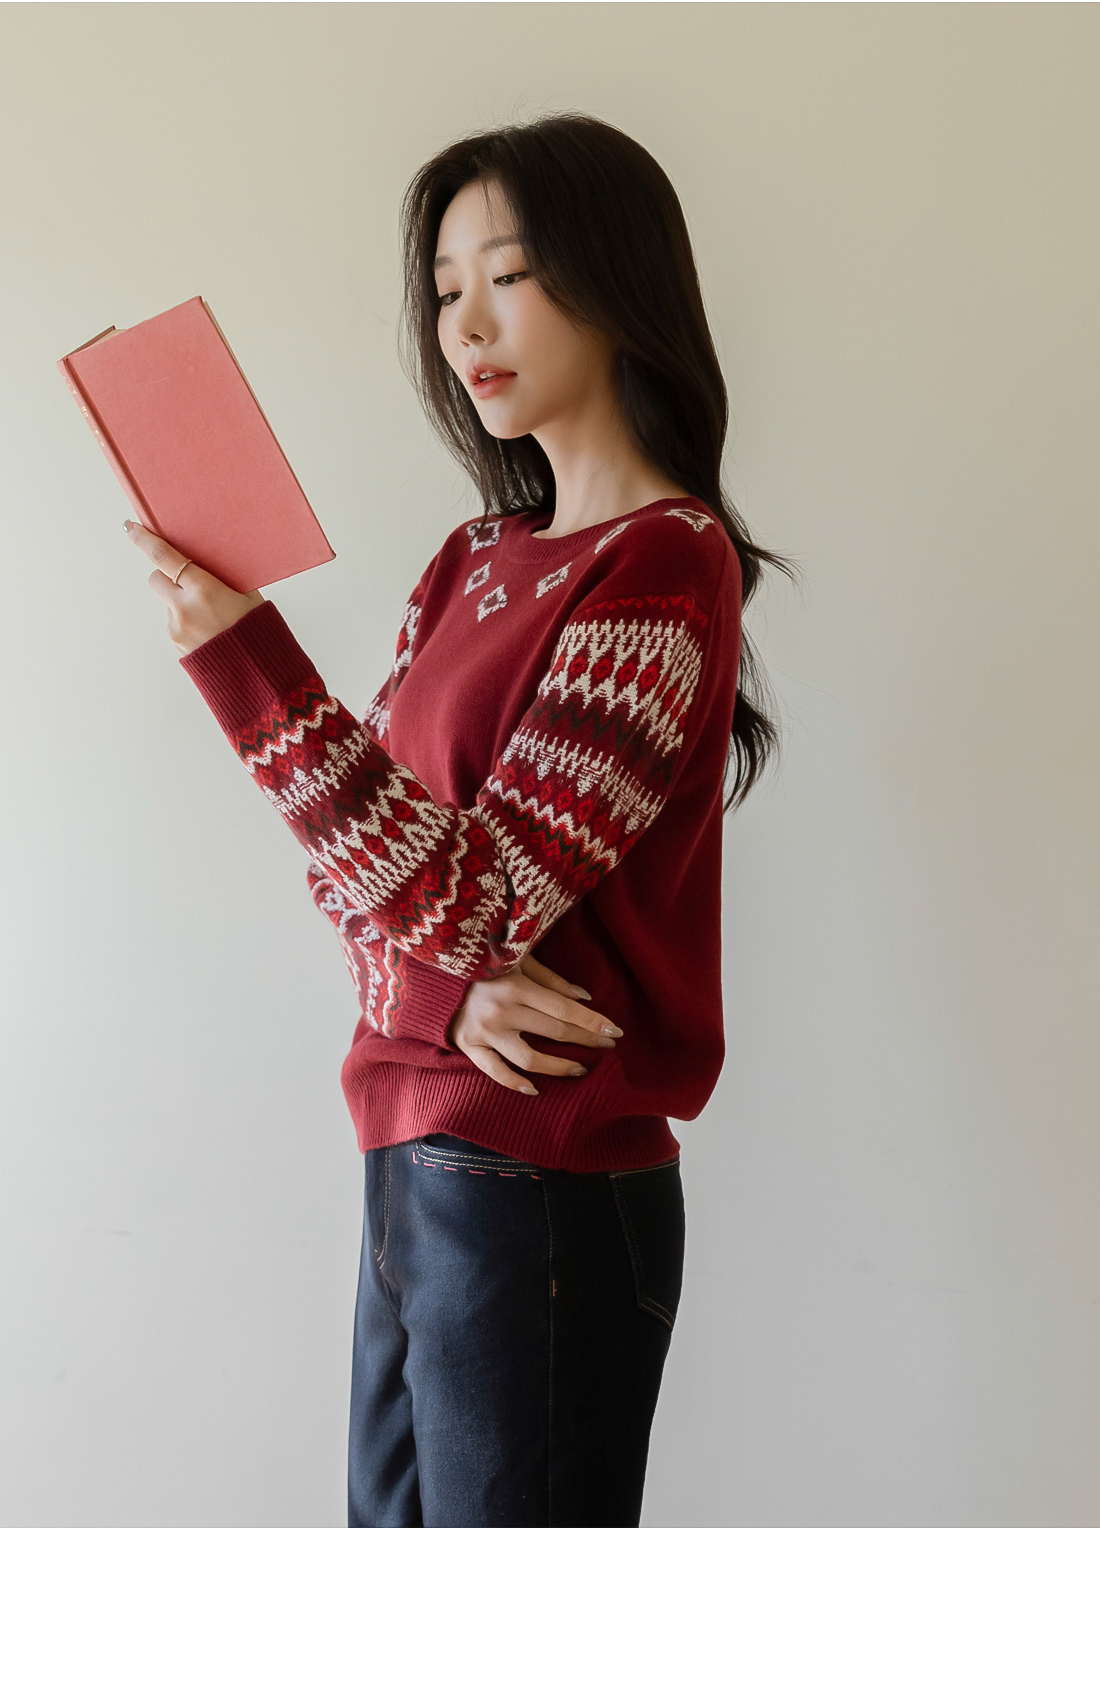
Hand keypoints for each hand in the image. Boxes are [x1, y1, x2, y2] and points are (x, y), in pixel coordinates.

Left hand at [124, 521, 264, 654]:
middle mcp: (184, 608)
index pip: (164, 557)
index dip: (144, 540)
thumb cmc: (259, 632)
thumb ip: (223, 577)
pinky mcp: (176, 644)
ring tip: (212, 619)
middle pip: (156, 578)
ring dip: (182, 603)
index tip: (130, 528)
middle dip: (167, 576)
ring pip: (168, 603)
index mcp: (204, 589)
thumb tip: (206, 562)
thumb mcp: (248, 596)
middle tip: (189, 582)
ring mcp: (177, 628)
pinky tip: (209, 632)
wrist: (258, 675)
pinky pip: (175, 623)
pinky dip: (187, 623)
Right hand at [447, 951, 623, 1096]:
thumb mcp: (517, 961)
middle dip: (585, 1040)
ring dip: (559, 1067)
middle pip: (554, 1033)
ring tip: (580, 1068)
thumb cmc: (482, 964)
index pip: (564, 1009)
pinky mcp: (469, 1046)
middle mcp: (501, 1011)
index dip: (592, 1022)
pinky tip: (535, 1089)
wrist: (434, 975)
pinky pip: (495, 1072)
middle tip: (607, 1046)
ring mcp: (485, 1032)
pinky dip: (515, 1083)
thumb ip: (550, 979)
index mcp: (515, 985)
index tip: (615, 1031)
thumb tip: (584, 997)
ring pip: (530, 1059)